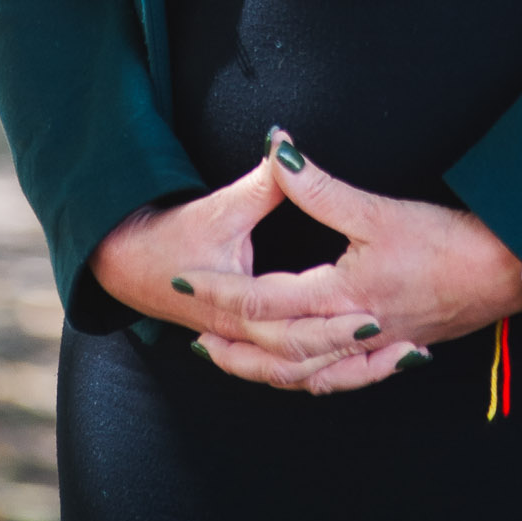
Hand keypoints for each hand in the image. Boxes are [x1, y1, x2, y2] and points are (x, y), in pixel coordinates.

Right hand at [88, 154, 411, 391]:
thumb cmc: (170, 235)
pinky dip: (325, 374)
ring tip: (398, 358)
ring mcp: (240, 344)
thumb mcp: (222, 207)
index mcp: (236, 301)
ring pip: (299, 375)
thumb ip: (266, 182)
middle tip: (395, 340)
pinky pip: (288, 374)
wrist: (122, 261)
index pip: (290, 320)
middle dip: (348, 353)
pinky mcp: (242, 345)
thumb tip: (286, 145)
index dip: (332, 319)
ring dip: (346, 371)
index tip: (374, 313)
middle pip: (302, 358)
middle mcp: (241, 333)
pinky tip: (360, 363)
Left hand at [183, 129, 521, 394]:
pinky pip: (344, 380)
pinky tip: (304, 376)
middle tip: (193, 333)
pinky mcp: (395, 350)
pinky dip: (314, 380)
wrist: (506, 273)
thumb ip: (320, 187)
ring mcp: (375, 349)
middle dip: (232, 344)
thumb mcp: (378, 210)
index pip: (264, 300)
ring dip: (263, 369)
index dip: (220, 290)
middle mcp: (352, 332)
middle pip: (278, 349)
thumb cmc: (447, 241)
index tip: (186, 281)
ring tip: (231, 360)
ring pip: (307, 373)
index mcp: (342, 296)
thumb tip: (279, 151)